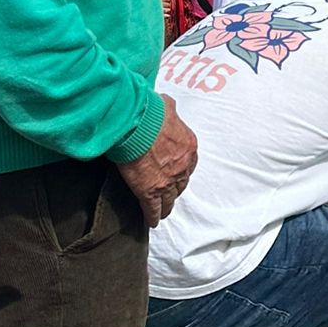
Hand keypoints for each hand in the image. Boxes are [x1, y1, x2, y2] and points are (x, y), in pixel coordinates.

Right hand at [116, 94, 196, 226]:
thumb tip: (166, 104)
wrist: (138, 126)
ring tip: (164, 211)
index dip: (182, 169)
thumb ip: (169, 109)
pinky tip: (152, 222)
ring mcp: (167, 182)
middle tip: (170, 192)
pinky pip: (153, 209)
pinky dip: (153, 216)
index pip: (189, 162)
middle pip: (182, 183)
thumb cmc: (150, 112)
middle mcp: (182, 166)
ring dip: (167, 205)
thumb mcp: (166, 105)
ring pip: (170, 199)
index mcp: (188, 146)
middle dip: (177, 187)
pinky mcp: (150, 192)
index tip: (177, 171)